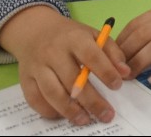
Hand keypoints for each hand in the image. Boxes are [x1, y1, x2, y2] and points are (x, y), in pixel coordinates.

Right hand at [0, 5, 129, 124]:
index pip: (91, 56)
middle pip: (72, 79)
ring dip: (70, 110)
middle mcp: (53, 52)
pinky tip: (63, 115)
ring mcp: (37, 66)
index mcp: (74, 38)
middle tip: (106, 114)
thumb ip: (112, 52)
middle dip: (91, 100)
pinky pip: (35, 99)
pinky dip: (49, 110)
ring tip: (85, 120)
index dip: (106, 72)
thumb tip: (125, 73)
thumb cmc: (71, 36)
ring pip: (52, 92)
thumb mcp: (94, 35)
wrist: (36, 31)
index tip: (118, 86)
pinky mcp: (25, 79)